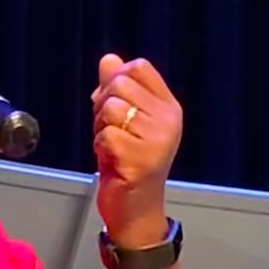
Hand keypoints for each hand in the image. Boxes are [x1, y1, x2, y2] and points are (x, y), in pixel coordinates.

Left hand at [90, 54, 183, 245]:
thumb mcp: (123, 121)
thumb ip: (115, 90)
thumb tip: (108, 59)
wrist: (135, 209)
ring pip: (111, 108)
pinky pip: (106, 135)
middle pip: (120, 84)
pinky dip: (100, 147)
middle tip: (111, 130)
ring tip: (113, 146)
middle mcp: (168, 120)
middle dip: (102, 106)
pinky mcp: (141, 158)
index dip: (115, 79)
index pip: (138, 66)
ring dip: (100, 128)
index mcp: (168, 106)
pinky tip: (112, 160)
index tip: (115, 103)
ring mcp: (157, 139)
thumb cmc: (128, 164)